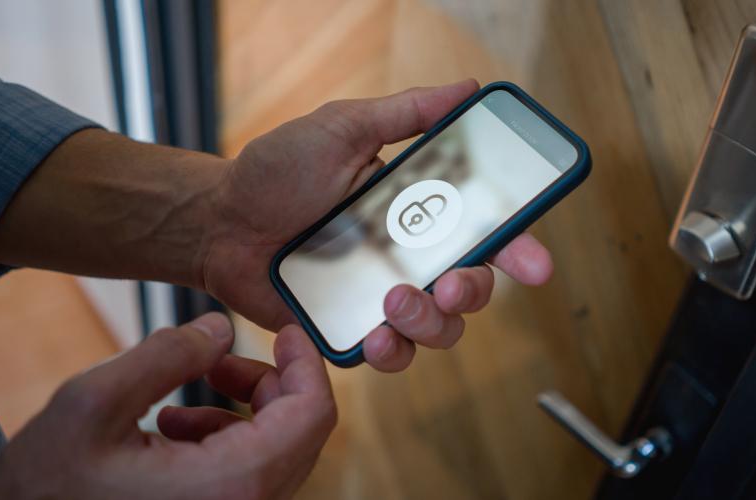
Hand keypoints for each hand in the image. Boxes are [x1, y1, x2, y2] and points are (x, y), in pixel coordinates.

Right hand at [0, 313, 335, 499]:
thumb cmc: (44, 491)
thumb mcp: (93, 403)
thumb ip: (167, 356)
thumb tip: (221, 329)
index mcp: (230, 484)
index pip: (312, 414)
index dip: (306, 363)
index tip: (286, 332)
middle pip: (300, 432)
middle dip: (267, 384)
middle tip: (219, 362)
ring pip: (274, 452)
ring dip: (241, 412)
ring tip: (182, 399)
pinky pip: (246, 476)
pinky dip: (223, 441)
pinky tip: (170, 427)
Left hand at [201, 80, 553, 370]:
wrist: (219, 220)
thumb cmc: (277, 171)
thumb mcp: (343, 128)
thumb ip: (406, 114)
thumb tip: (467, 88)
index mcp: (417, 210)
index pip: (484, 231)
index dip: (518, 248)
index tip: (536, 265)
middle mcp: (408, 256)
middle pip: (472, 288)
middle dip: (473, 293)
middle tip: (447, 284)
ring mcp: (380, 295)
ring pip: (440, 329)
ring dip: (431, 324)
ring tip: (393, 302)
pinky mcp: (351, 328)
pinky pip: (391, 354)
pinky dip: (392, 352)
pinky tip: (373, 337)